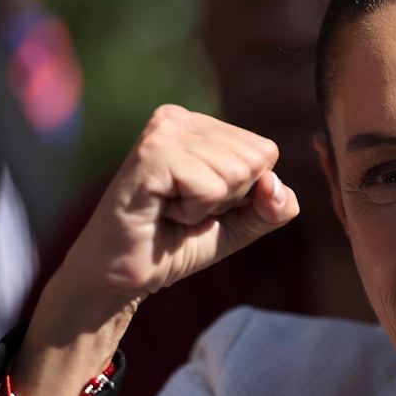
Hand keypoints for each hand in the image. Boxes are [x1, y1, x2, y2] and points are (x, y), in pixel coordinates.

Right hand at [78, 104, 298, 298]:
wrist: (120, 276)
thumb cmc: (175, 245)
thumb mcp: (239, 226)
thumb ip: (273, 207)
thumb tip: (276, 183)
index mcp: (199, 126)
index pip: (265, 151)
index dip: (244, 193)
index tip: (199, 203)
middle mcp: (179, 119)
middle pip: (255, 160)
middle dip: (228, 199)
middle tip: (182, 209)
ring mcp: (163, 131)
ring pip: (236, 173)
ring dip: (208, 207)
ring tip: (169, 209)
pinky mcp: (153, 153)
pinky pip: (211, 187)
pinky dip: (193, 212)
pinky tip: (161, 210)